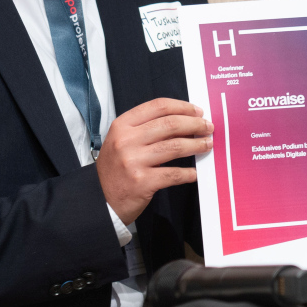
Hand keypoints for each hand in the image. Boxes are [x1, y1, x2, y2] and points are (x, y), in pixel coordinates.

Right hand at [95, 98, 213, 222]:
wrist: (98, 199)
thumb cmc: (115, 168)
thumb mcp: (121, 141)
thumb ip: (145, 129)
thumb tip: (183, 122)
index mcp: (122, 125)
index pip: (158, 107)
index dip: (182, 107)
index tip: (197, 111)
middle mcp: (127, 140)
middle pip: (170, 124)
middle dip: (195, 125)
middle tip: (208, 128)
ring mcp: (134, 161)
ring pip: (175, 147)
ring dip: (196, 145)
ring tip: (207, 145)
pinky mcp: (142, 182)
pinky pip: (174, 174)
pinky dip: (188, 173)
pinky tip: (195, 173)